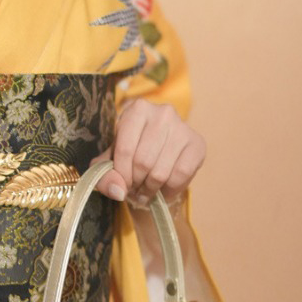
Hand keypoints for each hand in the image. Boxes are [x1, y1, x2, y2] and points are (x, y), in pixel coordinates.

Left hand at [90, 99, 204, 206]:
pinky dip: (170, 190)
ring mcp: (182, 127)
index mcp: (137, 109)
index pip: (125, 149)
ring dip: (151, 189)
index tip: (121, 185)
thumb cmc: (132, 147)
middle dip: (136, 183)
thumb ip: (104, 174)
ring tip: (146, 192)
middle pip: (144, 161)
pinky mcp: (198, 144)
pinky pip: (182, 175)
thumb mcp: (111, 156)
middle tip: (134, 190)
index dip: (121, 174)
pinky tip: (163, 191)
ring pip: (162, 171)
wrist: (160, 143)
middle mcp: (162, 113)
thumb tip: (118, 191)